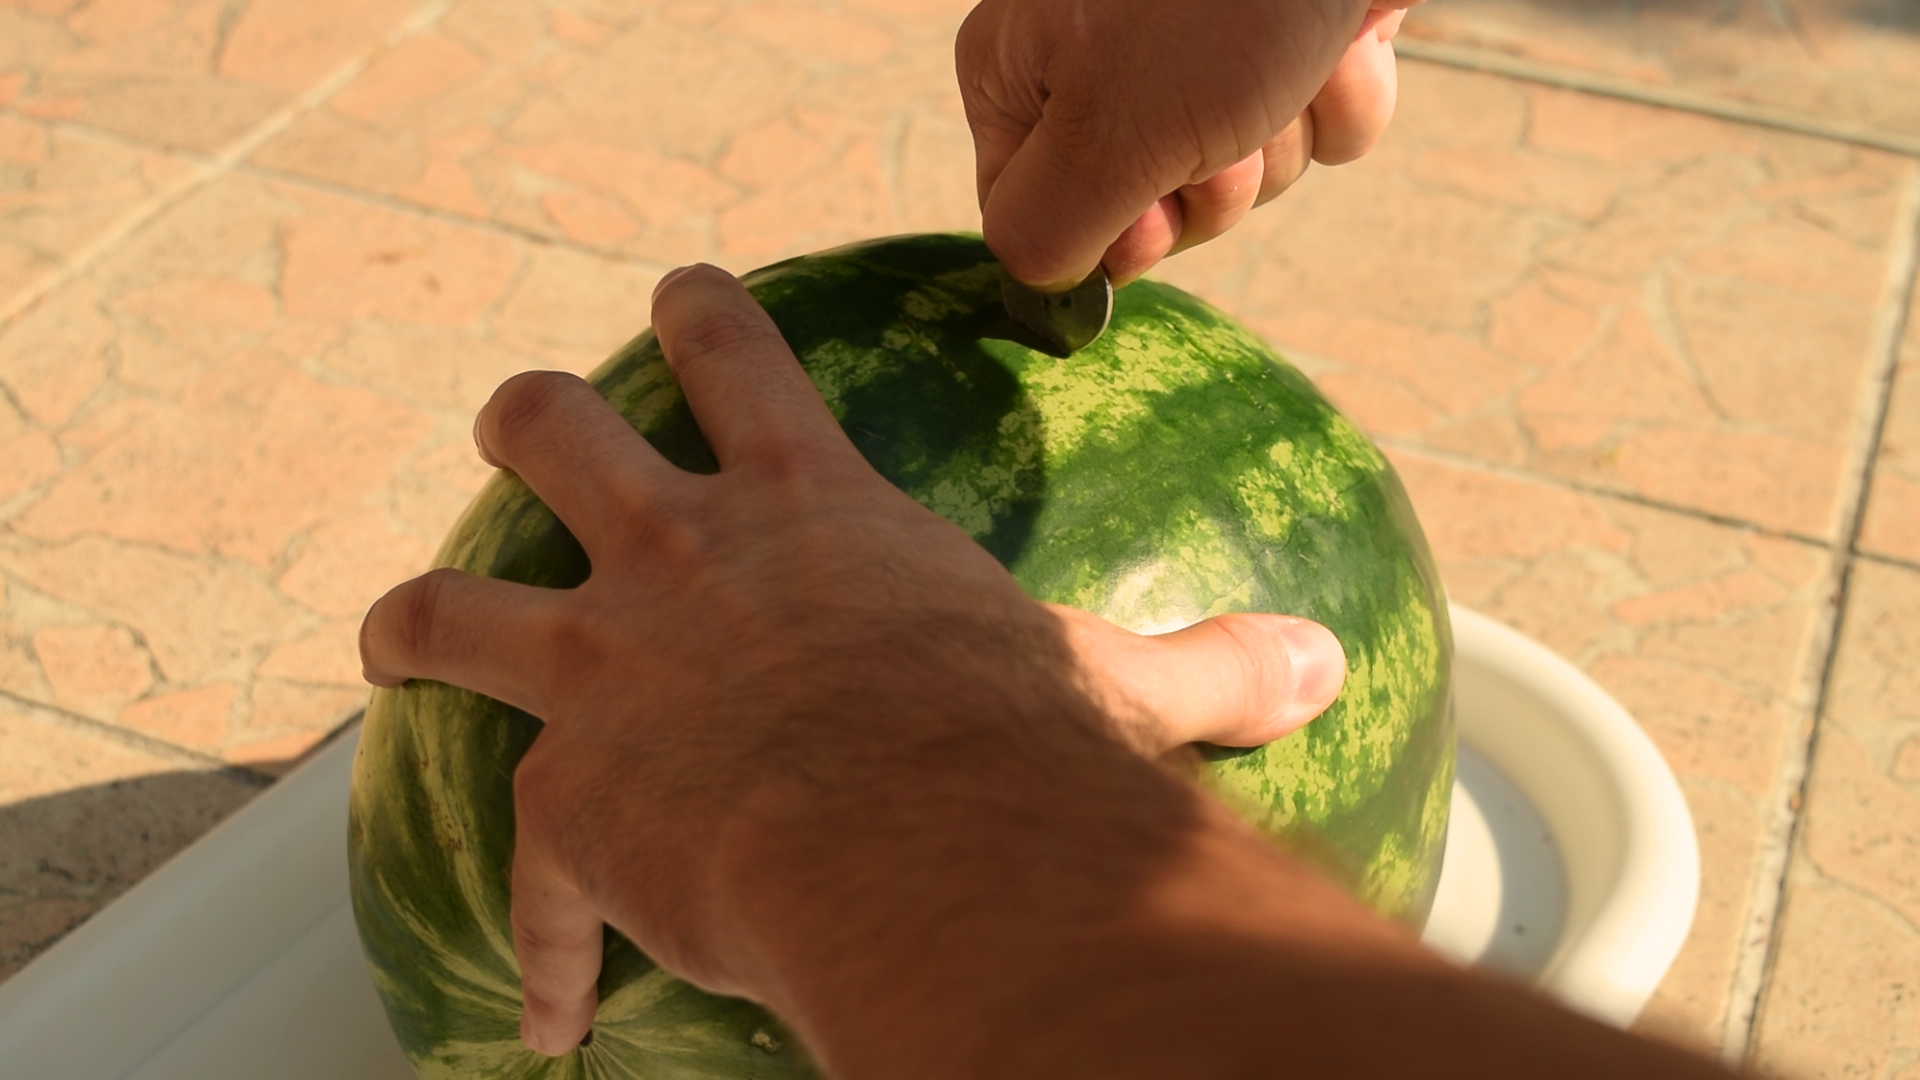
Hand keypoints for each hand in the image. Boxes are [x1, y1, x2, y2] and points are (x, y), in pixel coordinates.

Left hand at [358, 265, 1346, 1055]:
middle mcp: (680, 559)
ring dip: (413, 622)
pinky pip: (522, 879)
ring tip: (396, 641)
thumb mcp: (1115, 686)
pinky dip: (537, 940)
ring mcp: (603, 668)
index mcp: (804, 510)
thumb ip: (1210, 666)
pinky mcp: (568, 798)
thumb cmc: (1010, 743)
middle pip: (554, 433)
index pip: (740, 353)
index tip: (679, 297)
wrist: (910, 830)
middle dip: (531, 424)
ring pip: (451, 603)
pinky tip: (550, 1011)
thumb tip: (1331, 663)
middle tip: (522, 432)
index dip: (703, 313)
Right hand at [958, 0, 1420, 288]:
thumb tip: (1038, 280)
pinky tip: (1340, 43)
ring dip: (1283, 140)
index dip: (1109, 237)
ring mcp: (1202, 48)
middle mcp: (1101, 60)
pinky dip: (1341, 94)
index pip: (1038, 220)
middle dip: (1215, 184)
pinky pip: (1318, 125)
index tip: (1153, 207)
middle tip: (1226, 121)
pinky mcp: (1293, 36)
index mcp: (1022, 72)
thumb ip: (1048, 228)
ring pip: (1248, 173)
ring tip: (1286, 63)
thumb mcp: (1107, 134)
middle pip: (1154, 210)